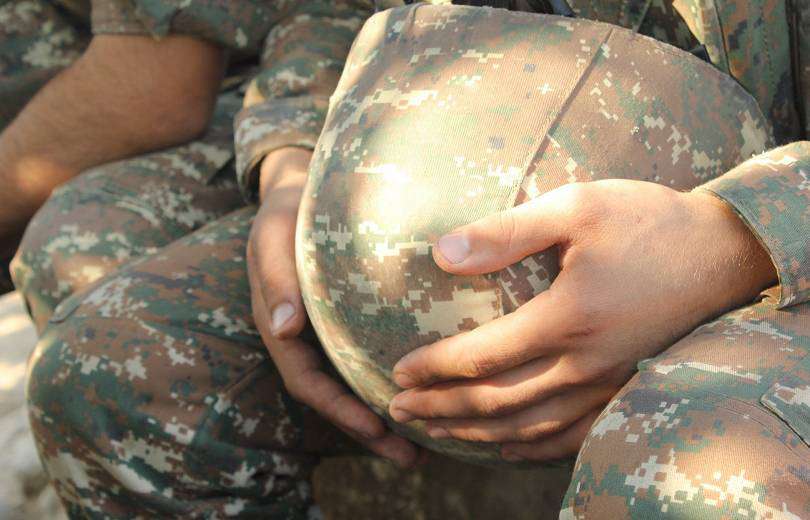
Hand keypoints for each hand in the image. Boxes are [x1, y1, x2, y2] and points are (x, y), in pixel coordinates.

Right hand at [247, 147, 417, 466]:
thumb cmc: (285, 215)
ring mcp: (331, 333)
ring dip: (387, 413)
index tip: (374, 428)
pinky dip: (395, 378)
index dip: (338, 409)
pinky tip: (431, 387)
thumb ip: (276, 280)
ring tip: (428, 442)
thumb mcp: (272, 239)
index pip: (308, 382)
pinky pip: (371, 356)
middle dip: (369, 429)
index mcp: (283, 328)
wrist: (301, 191)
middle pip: (337, 396)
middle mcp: (309, 339)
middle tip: (411, 457)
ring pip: (357, 383)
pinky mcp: (353, 320)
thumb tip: (283, 328)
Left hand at [388, 180, 775, 460]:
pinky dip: (533, 446)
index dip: (435, 369)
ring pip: (529, 426)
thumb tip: (441, 253)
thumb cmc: (647, 221)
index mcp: (566, 319)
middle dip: (442, 409)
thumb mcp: (576, 207)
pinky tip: (508, 447)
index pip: (481, 359)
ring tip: (437, 431)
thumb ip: (505, 232)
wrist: (723, 250)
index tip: (399, 372)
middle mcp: (584, 362)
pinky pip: (574, 433)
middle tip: (400, 410)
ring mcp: (607, 382)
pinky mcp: (625, 386)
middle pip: (497, 402)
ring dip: (476, 432)